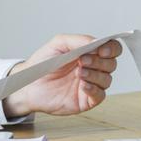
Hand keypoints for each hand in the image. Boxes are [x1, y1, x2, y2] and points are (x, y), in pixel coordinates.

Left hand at [2, 34, 122, 116]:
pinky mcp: (86, 100)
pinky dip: (94, 89)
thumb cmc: (42, 64)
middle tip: (82, 60)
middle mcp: (92, 68)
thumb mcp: (58, 44)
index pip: (111, 49)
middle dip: (99, 61)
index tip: (102, 50)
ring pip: (107, 79)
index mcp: (89, 53)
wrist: (29, 85)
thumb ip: (78, 40)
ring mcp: (90, 84)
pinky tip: (83, 85)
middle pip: (111, 64)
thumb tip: (96, 41)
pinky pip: (99, 95)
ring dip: (95, 74)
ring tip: (79, 73)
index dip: (111, 48)